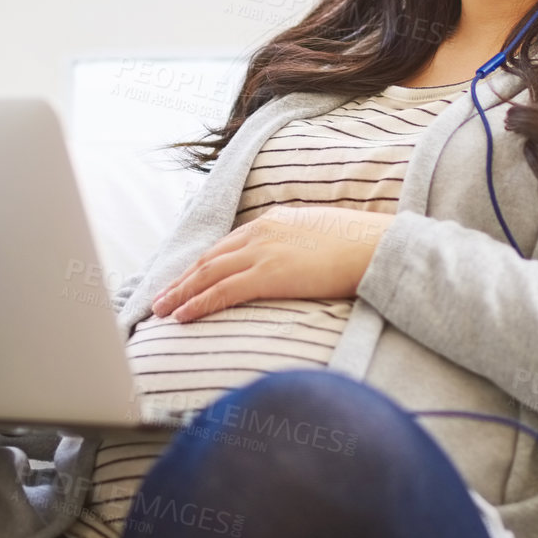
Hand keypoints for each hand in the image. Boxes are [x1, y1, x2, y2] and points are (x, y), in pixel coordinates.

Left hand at [149, 204, 395, 321]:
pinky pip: (223, 291)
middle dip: (182, 280)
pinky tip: (183, 316)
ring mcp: (262, 252)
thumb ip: (298, 247)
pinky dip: (198, 304)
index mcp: (273, 221)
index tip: (185, 280)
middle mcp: (261, 232)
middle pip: (209, 259)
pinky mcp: (268, 274)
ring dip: (181, 293)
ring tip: (161, 310)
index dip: (202, 266)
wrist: (377, 246)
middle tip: (160, 298)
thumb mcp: (320, 236)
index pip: (226, 246)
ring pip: (207, 274)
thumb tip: (293, 263)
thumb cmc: (359, 246)